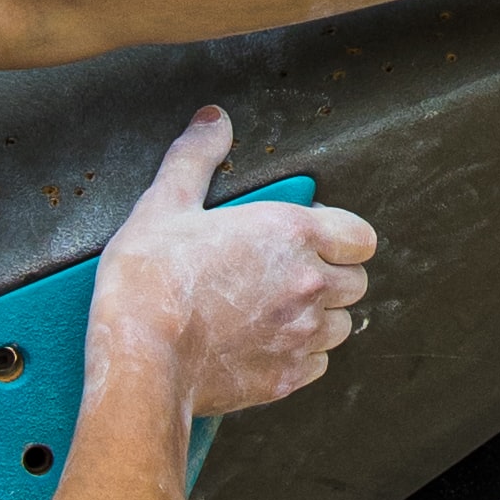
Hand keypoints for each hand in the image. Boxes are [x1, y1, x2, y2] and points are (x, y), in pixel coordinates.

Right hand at [94, 110, 377, 414]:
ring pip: (340, 326)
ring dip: (318, 317)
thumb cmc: (150, 281)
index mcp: (290, 233)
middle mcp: (308, 284)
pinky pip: (317, 364)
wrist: (139, 360)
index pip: (360, 237)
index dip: (339, 237)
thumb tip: (213, 121)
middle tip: (286, 274)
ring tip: (275, 310)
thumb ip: (196, 156)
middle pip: (355, 282)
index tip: (311, 239)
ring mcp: (301, 334)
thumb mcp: (164, 203)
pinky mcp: (286, 378)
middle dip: (330, 276)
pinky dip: (299, 355)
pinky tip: (265, 344)